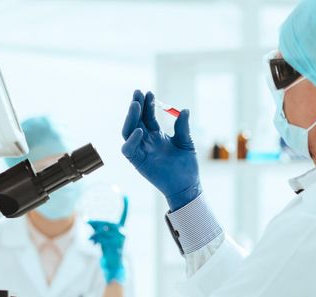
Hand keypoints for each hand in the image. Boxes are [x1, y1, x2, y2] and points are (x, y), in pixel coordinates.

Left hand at [88, 197, 127, 283]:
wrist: (114, 266)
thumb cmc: (109, 251)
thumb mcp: (104, 238)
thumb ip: (98, 229)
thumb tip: (87, 220)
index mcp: (122, 230)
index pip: (124, 216)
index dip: (125, 206)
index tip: (125, 195)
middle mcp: (122, 233)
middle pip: (108, 223)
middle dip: (96, 223)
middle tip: (87, 222)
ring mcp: (119, 240)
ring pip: (104, 230)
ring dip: (94, 233)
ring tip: (91, 238)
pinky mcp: (114, 246)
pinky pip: (102, 239)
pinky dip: (95, 239)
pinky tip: (93, 242)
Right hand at [121, 90, 200, 210]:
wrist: (187, 185)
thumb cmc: (187, 165)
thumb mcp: (186, 142)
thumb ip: (182, 127)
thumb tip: (184, 110)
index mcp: (156, 135)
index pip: (147, 116)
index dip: (147, 104)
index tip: (149, 93)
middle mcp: (146, 141)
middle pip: (135, 120)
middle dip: (136, 106)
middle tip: (138, 93)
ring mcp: (140, 151)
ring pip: (128, 131)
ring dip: (130, 118)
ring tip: (136, 105)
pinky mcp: (137, 162)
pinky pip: (128, 149)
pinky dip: (132, 139)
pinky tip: (140, 130)